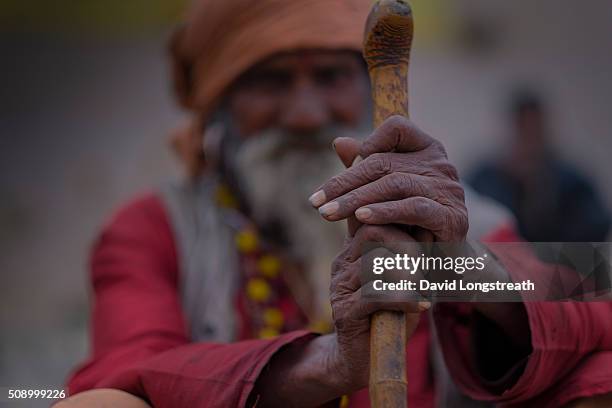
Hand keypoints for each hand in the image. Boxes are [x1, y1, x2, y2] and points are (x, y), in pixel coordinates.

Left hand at [310, 115, 467, 241]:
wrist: (440, 262)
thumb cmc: (406, 224)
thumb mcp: (381, 194)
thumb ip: (365, 168)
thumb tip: (339, 142)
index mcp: (427, 150)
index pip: (396, 128)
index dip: (367, 143)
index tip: (342, 171)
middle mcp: (441, 165)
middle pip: (384, 162)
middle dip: (344, 183)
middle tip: (316, 203)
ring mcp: (449, 190)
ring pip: (395, 184)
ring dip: (356, 199)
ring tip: (329, 214)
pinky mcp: (452, 217)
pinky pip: (414, 208)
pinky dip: (385, 212)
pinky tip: (361, 219)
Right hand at [328, 224, 427, 389]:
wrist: (361, 359)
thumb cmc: (388, 315)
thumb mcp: (405, 280)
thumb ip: (413, 256)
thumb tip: (429, 228)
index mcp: (353, 251)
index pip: (372, 220)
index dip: (400, 226)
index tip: (424, 244)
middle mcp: (342, 264)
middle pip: (373, 233)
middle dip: (407, 246)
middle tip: (425, 268)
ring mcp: (340, 287)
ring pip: (376, 262)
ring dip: (408, 274)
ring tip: (423, 290)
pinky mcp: (345, 311)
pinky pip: (375, 293)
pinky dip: (404, 298)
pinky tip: (419, 306)